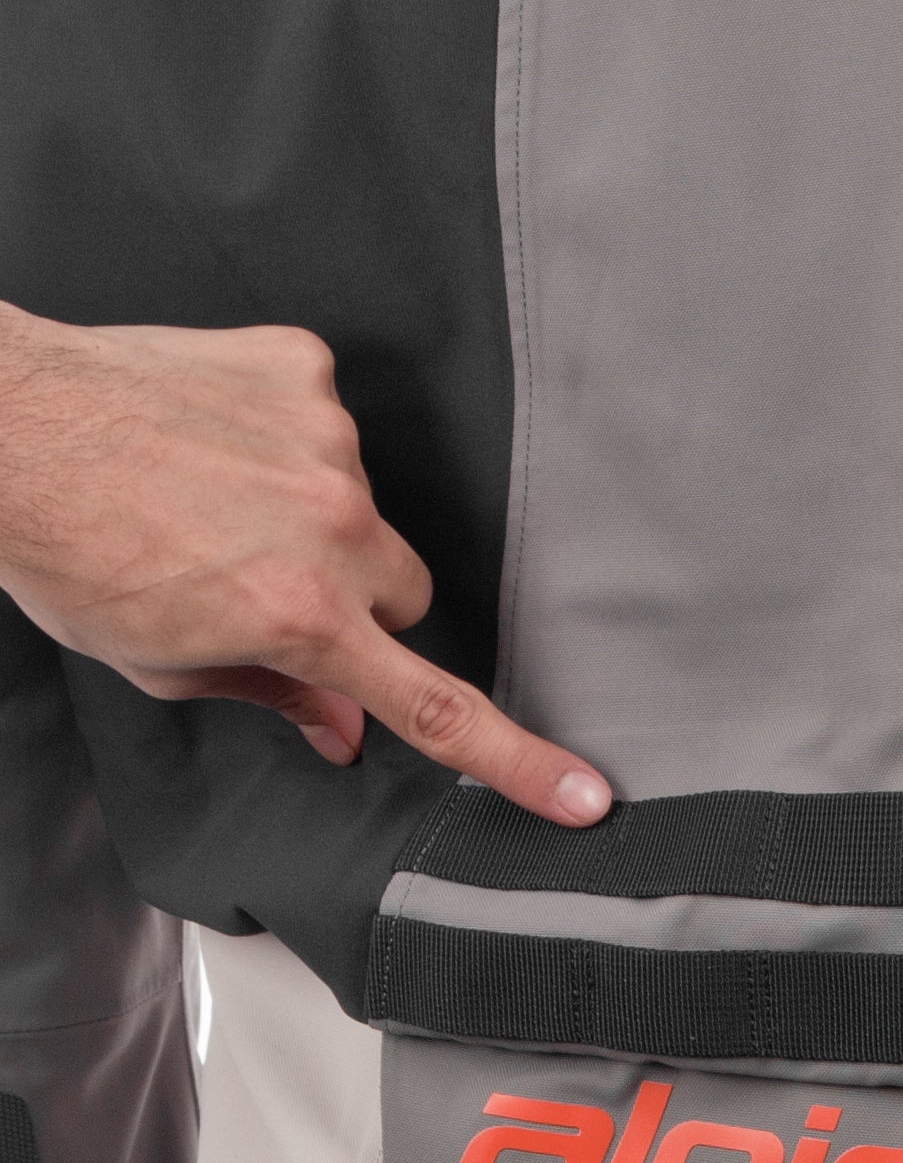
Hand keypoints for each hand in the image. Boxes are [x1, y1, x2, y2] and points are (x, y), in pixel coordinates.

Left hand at [0, 300, 610, 824]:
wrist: (2, 424)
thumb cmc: (64, 548)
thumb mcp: (158, 660)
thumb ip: (269, 695)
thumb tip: (339, 730)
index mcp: (300, 618)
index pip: (434, 706)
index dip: (516, 759)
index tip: (585, 792)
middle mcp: (334, 529)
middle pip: (405, 592)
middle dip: (357, 601)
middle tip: (270, 584)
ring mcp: (327, 441)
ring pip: (365, 506)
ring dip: (310, 512)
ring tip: (213, 496)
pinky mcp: (303, 370)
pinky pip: (326, 417)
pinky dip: (280, 432)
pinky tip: (212, 433)